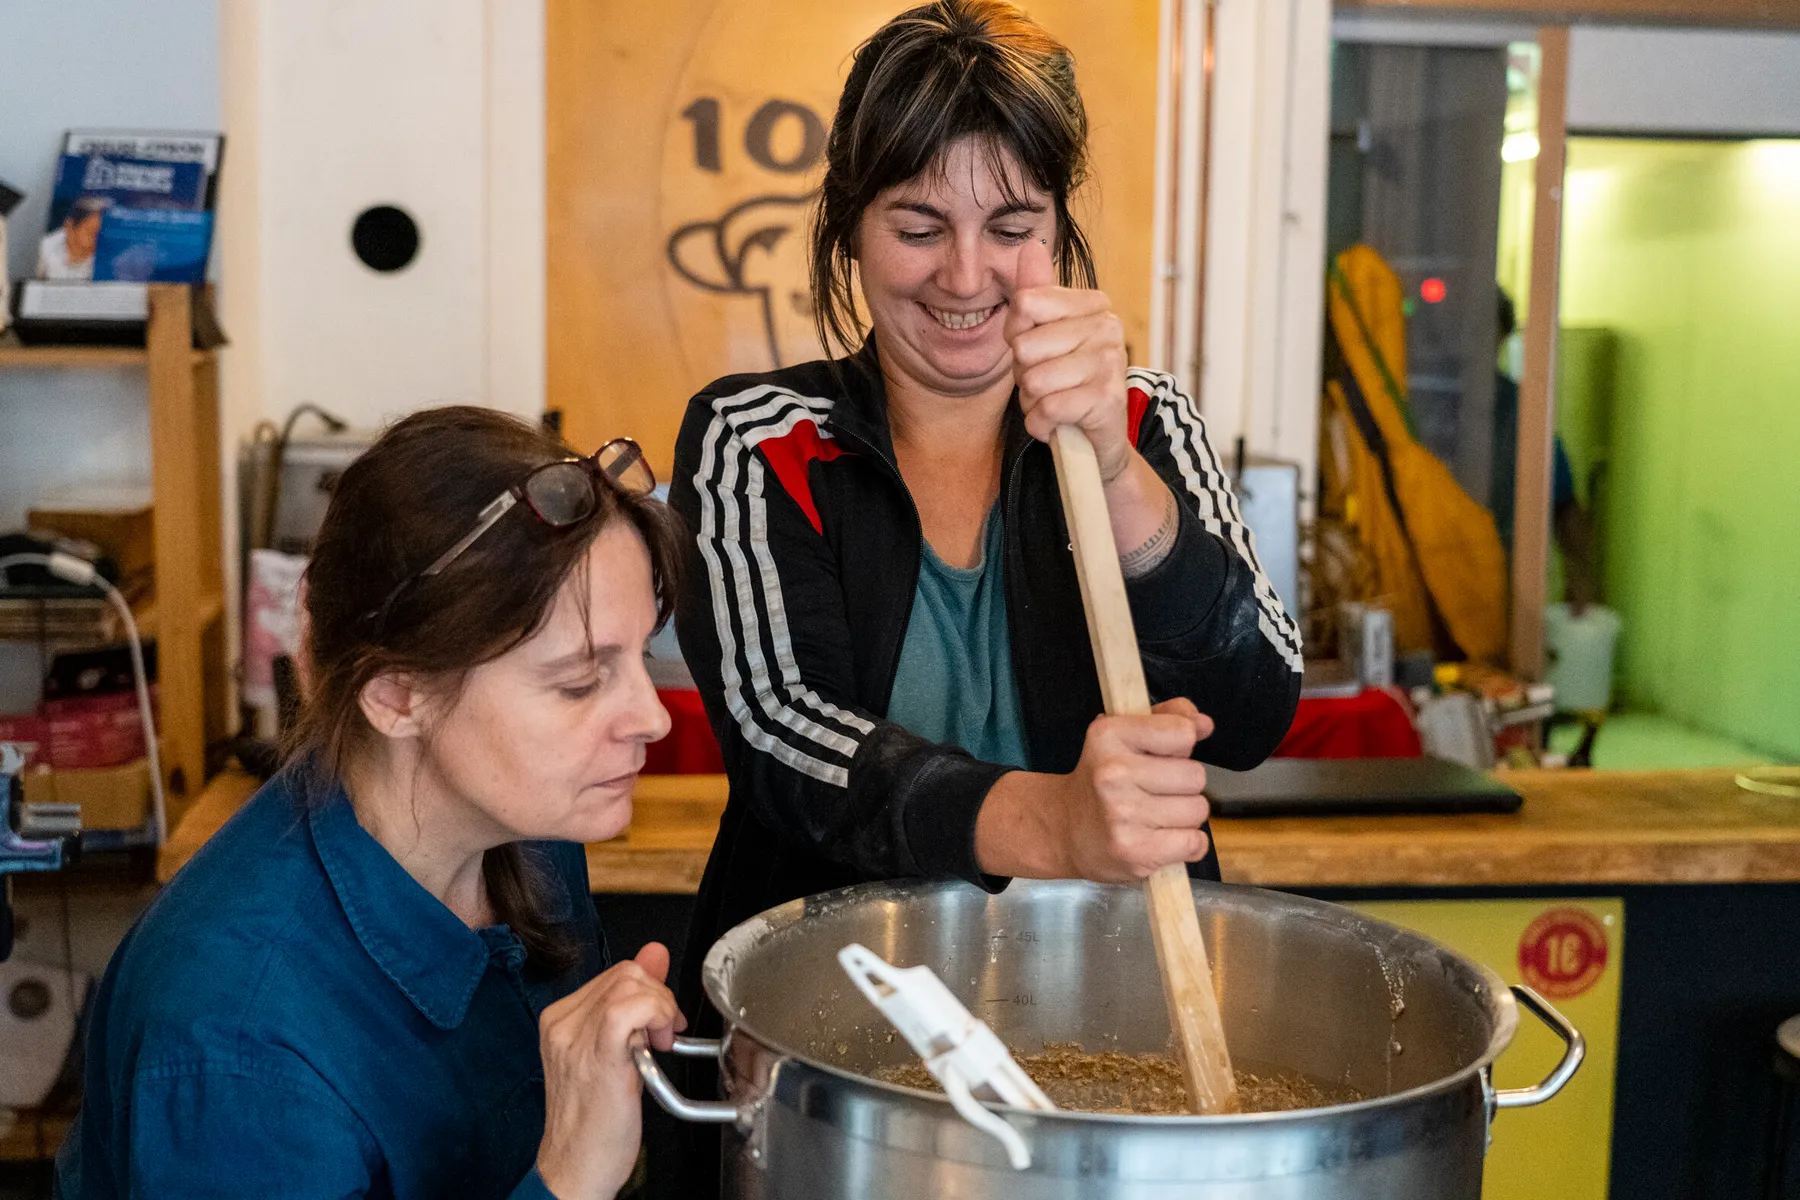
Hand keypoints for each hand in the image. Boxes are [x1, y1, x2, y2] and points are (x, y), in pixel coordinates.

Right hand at [536, 943, 685, 1199]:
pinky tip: (658, 1044)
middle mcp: (562, 1023)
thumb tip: (655, 953)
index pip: (616, 974)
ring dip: (660, 1008)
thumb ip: (633, 1001)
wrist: (574, 1169)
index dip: (650, 992)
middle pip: (626, 973)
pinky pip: (628, 1007)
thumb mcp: (617, 1051)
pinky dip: (655, 1015)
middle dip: (659, 997)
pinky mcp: (596, 1054)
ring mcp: (574, 1036)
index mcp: (561, 1018)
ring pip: (630, 983)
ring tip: (660, 1044)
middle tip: (665, 1035)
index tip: (661, 1022)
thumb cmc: (594, 1121)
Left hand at [1005, 237, 1133, 481]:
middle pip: (1024, 346)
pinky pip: (1047, 409)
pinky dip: (1043, 424)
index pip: (1025, 303)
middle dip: (1026, 375)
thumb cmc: (1065, 382)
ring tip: (1056, 403)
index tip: (1039, 351)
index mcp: (1093, 303)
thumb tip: (1029, 245)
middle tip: (1050, 384)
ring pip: (1034, 381)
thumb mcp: (1044, 334)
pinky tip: (1060, 423)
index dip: (1017, 336)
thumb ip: (1035, 292)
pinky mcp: (1106, 399)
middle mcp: (1107, 326)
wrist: (1094, 439)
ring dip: (1034, 402)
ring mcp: (1110, 362)